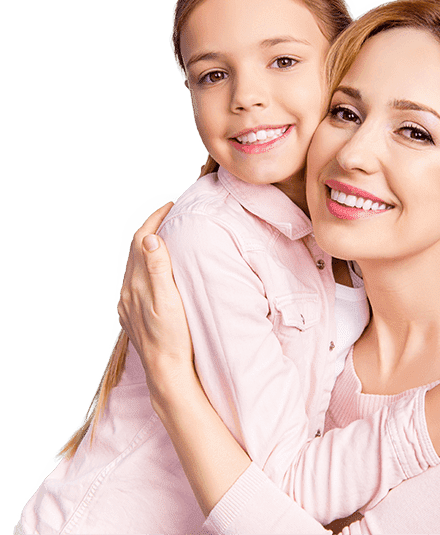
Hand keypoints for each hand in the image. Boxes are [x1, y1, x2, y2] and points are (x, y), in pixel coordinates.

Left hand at [117, 202, 195, 401]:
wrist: (166, 371)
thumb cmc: (173, 338)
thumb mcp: (169, 301)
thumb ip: (158, 269)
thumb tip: (150, 238)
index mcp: (137, 284)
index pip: (142, 241)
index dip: (155, 220)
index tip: (171, 206)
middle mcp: (128, 291)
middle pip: (137, 250)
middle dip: (152, 229)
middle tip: (172, 216)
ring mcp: (129, 303)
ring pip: (136, 265)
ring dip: (149, 247)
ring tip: (167, 237)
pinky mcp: (133, 314)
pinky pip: (137, 281)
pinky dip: (147, 266)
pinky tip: (157, 270)